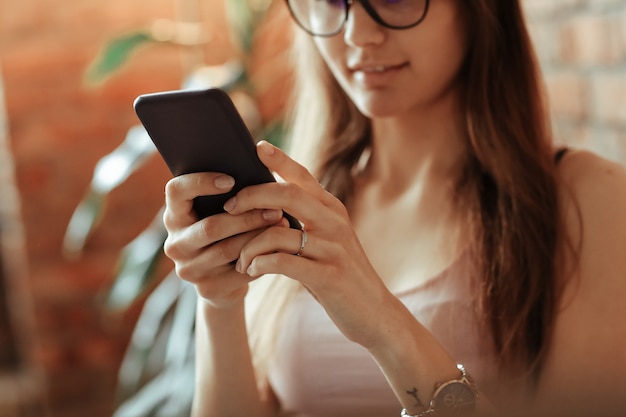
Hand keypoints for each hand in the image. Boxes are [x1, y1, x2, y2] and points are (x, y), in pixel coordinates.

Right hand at [162, 171, 286, 307]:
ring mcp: (188, 269)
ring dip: (258, 236)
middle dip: (247, 216)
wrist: (226, 282)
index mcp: (174, 216)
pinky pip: (239, 271)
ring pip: (228, 249)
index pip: (176, 191)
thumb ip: (228, 193)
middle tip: (276, 207)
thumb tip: (258, 159)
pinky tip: (279, 248)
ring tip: (283, 223)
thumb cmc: (228, 233)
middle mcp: (175, 243)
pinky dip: (261, 258)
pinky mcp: (207, 289)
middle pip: (211, 226)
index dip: (200, 182)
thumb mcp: (220, 213)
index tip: (231, 179)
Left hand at [226, 141, 396, 347]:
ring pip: (277, 233)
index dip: (280, 159)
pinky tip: (252, 271)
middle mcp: (335, 223)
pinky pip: (281, 262)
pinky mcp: (328, 276)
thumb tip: (267, 206)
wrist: (374, 313)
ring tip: (240, 260)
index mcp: (333, 210)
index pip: (303, 177)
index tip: (257, 146)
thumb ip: (306, 221)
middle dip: (252, 196)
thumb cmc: (342, 275)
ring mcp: (332, 249)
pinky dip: (259, 265)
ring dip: (249, 246)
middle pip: (287, 194)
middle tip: (229, 207)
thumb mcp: (329, 241)